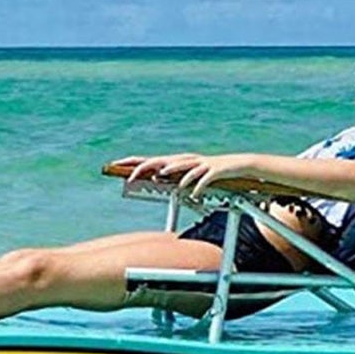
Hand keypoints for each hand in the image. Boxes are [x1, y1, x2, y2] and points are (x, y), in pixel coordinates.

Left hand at [119, 153, 261, 197]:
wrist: (239, 164)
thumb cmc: (209, 171)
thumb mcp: (188, 174)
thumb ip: (172, 177)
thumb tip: (155, 179)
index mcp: (178, 161)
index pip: (151, 160)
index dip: (134, 162)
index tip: (116, 164)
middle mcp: (186, 160)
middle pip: (162, 161)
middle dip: (146, 167)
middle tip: (130, 176)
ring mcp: (201, 163)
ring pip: (184, 166)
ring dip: (172, 171)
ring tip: (160, 175)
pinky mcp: (215, 170)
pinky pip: (205, 178)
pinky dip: (198, 185)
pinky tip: (193, 193)